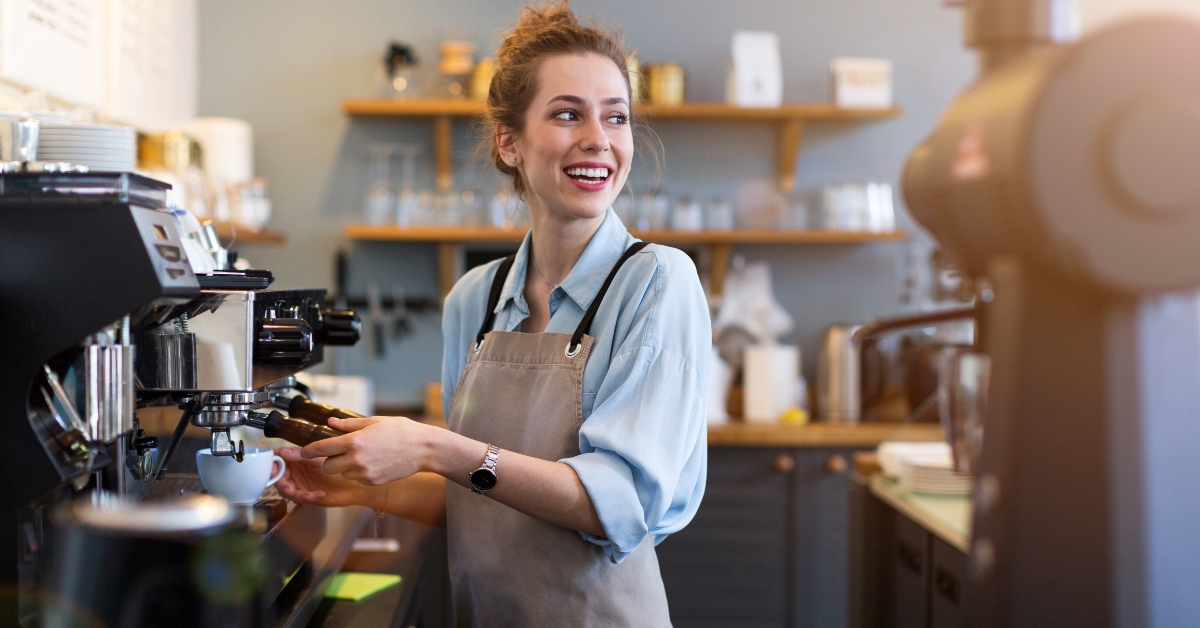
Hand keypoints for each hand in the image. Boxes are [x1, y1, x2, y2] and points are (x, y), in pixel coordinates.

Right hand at [274, 446, 371, 507]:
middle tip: (288, 487)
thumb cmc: (343, 464)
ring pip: (286, 490)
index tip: (272, 470)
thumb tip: (281, 451)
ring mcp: (301, 483)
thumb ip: (301, 454)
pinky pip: (300, 498)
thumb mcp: (320, 457)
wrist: (357, 481)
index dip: (271, 464)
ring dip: (294, 492)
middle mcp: (296, 470)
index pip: (277, 459)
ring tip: (306, 493)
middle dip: (281, 483)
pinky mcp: (307, 495)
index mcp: (297, 457)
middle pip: (278, 477)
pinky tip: (319, 494)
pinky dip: (307, 497)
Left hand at [300, 415, 433, 485]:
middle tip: (338, 454)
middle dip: (329, 461)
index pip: (322, 449)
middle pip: (327, 467)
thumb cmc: (400, 431)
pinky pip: (357, 479)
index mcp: (354, 441)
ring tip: (362, 456)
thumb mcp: (374, 421)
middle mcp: (356, 459)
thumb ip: (349, 425)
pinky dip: (359, 473)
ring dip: (345, 468)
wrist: (422, 449)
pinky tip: (373, 463)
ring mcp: (364, 473)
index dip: (308, 451)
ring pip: (342, 474)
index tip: (303, 452)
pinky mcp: (373, 481)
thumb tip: (331, 423)